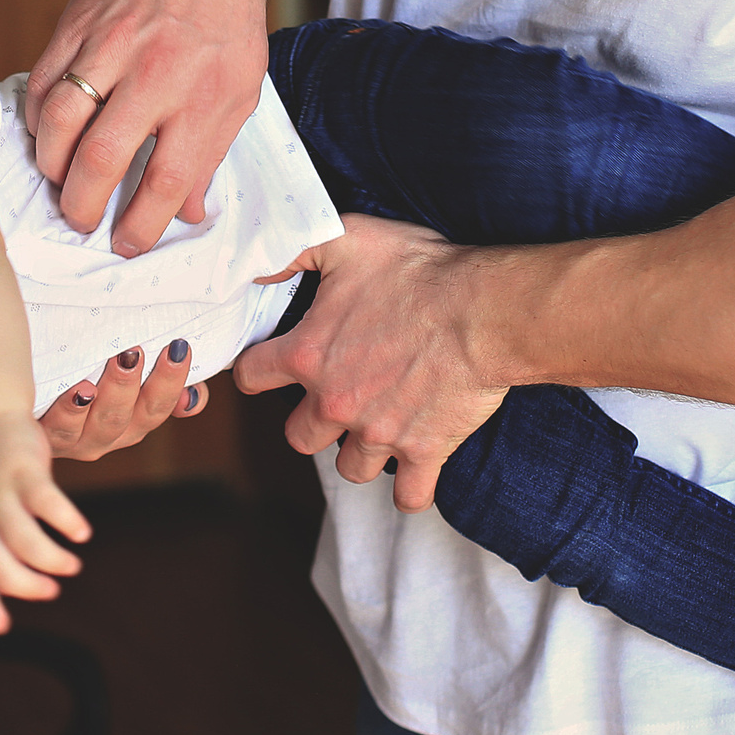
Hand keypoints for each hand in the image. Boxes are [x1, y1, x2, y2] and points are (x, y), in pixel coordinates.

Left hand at [0, 412, 90, 633]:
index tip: (4, 627)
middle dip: (29, 586)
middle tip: (52, 589)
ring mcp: (0, 493)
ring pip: (25, 541)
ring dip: (52, 560)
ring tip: (71, 563)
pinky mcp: (24, 471)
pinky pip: (47, 504)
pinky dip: (67, 523)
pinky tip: (81, 533)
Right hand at [26, 0, 268, 255]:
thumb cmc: (224, 18)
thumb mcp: (241, 86)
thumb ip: (213, 151)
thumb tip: (188, 214)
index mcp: (205, 95)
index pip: (168, 180)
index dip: (141, 225)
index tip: (127, 244)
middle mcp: (156, 73)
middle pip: (101, 157)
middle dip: (81, 205)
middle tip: (80, 220)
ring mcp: (111, 46)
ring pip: (60, 121)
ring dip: (51, 165)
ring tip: (59, 182)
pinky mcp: (76, 26)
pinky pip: (41, 84)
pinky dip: (37, 121)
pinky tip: (48, 135)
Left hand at [35, 337, 202, 459]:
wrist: (13, 375)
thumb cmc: (78, 364)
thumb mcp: (121, 367)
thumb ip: (162, 380)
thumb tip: (193, 398)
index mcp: (129, 420)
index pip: (158, 407)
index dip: (172, 382)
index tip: (178, 347)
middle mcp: (104, 436)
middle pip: (129, 420)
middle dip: (139, 386)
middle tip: (137, 351)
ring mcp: (73, 441)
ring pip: (98, 428)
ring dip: (111, 396)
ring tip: (116, 362)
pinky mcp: (41, 437)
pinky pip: (58, 432)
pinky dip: (69, 413)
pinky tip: (78, 391)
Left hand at [234, 216, 518, 511]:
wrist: (482, 309)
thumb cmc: (417, 271)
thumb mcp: (346, 238)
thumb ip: (293, 250)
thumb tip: (256, 268)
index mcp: (308, 354)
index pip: (252, 376)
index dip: (257, 369)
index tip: (269, 366)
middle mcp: (335, 402)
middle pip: (298, 436)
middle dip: (312, 419)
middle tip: (336, 396)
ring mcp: (379, 433)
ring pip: (349, 467)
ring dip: (359, 450)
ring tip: (376, 424)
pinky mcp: (423, 452)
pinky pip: (407, 495)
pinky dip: (410, 487)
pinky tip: (414, 464)